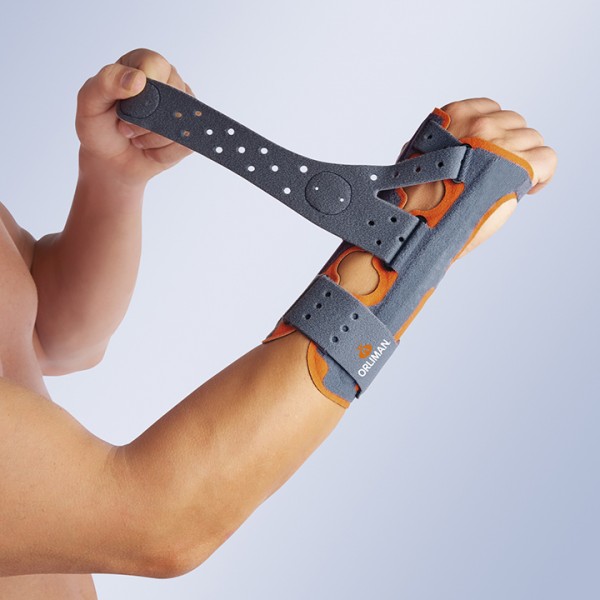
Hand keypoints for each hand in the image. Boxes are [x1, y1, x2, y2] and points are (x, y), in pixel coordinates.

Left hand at [76, 48, 192, 187]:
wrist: (110, 160)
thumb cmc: (99, 128)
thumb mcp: (89, 103)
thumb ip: (106, 83)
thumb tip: (138, 79)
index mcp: (142, 63)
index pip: (156, 64)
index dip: (144, 88)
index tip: (126, 106)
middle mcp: (167, 80)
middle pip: (174, 95)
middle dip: (146, 120)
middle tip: (126, 127)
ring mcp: (182, 107)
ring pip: (181, 122)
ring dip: (153, 139)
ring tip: (136, 139)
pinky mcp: (190, 132)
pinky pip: (186, 144)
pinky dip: (163, 153)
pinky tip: (150, 150)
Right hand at [403, 98, 556, 256]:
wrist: (415, 221)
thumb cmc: (410, 197)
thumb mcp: (415, 156)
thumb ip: (437, 143)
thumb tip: (442, 150)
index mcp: (454, 115)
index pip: (491, 109)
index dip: (495, 132)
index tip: (491, 152)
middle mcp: (480, 123)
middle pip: (515, 123)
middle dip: (511, 146)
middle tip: (500, 172)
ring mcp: (502, 143)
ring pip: (533, 140)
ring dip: (526, 160)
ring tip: (511, 184)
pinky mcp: (521, 165)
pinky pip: (547, 159)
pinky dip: (543, 175)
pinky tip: (528, 189)